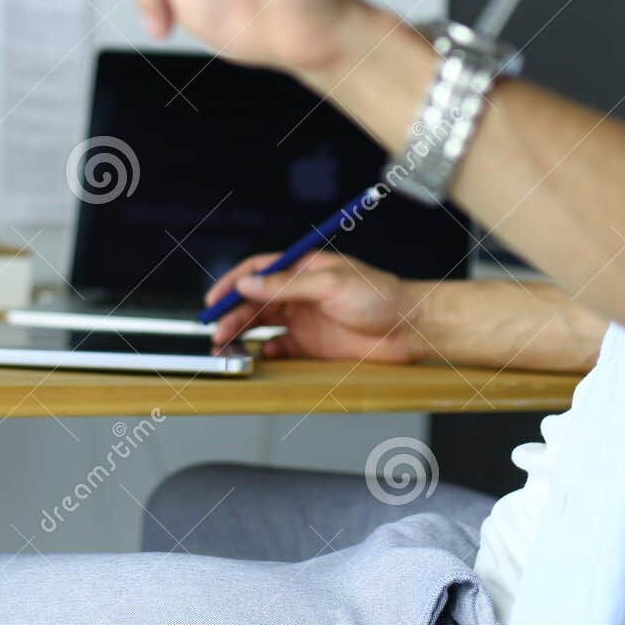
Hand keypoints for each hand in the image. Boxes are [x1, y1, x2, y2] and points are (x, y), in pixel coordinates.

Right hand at [204, 252, 426, 362]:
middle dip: (232, 314)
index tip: (215, 299)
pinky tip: (259, 355)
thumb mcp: (330, 284)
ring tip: (226, 346)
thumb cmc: (378, 295)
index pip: (259, 270)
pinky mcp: (312, 344)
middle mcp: (300, 293)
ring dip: (242, 333)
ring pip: (262, 325)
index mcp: (303, 268)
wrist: (410, 328)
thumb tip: (248, 284)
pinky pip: (280, 348)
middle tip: (216, 331)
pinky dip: (265, 352)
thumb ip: (287, 285)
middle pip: (255, 300)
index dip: (233, 283)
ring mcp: (305, 319)